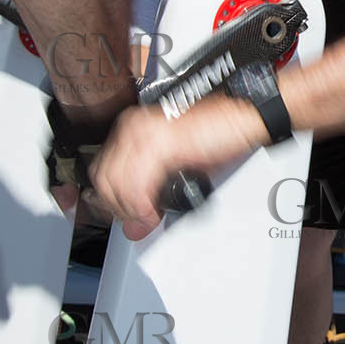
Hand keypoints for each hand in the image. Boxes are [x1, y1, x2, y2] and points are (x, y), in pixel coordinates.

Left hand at [90, 96, 262, 240]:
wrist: (242, 118)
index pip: (102, 171)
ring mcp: (145, 132)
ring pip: (115, 183)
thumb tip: (133, 225)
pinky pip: (137, 184)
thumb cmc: (217, 137)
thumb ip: (148, 194)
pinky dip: (141, 206)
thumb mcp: (176, 170)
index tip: (124, 216)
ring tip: (148, 218)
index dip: (110, 201)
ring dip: (130, 209)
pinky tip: (152, 212)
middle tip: (138, 221)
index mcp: (134, 129)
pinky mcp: (161, 142)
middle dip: (119, 207)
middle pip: (104, 178)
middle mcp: (135, 127)